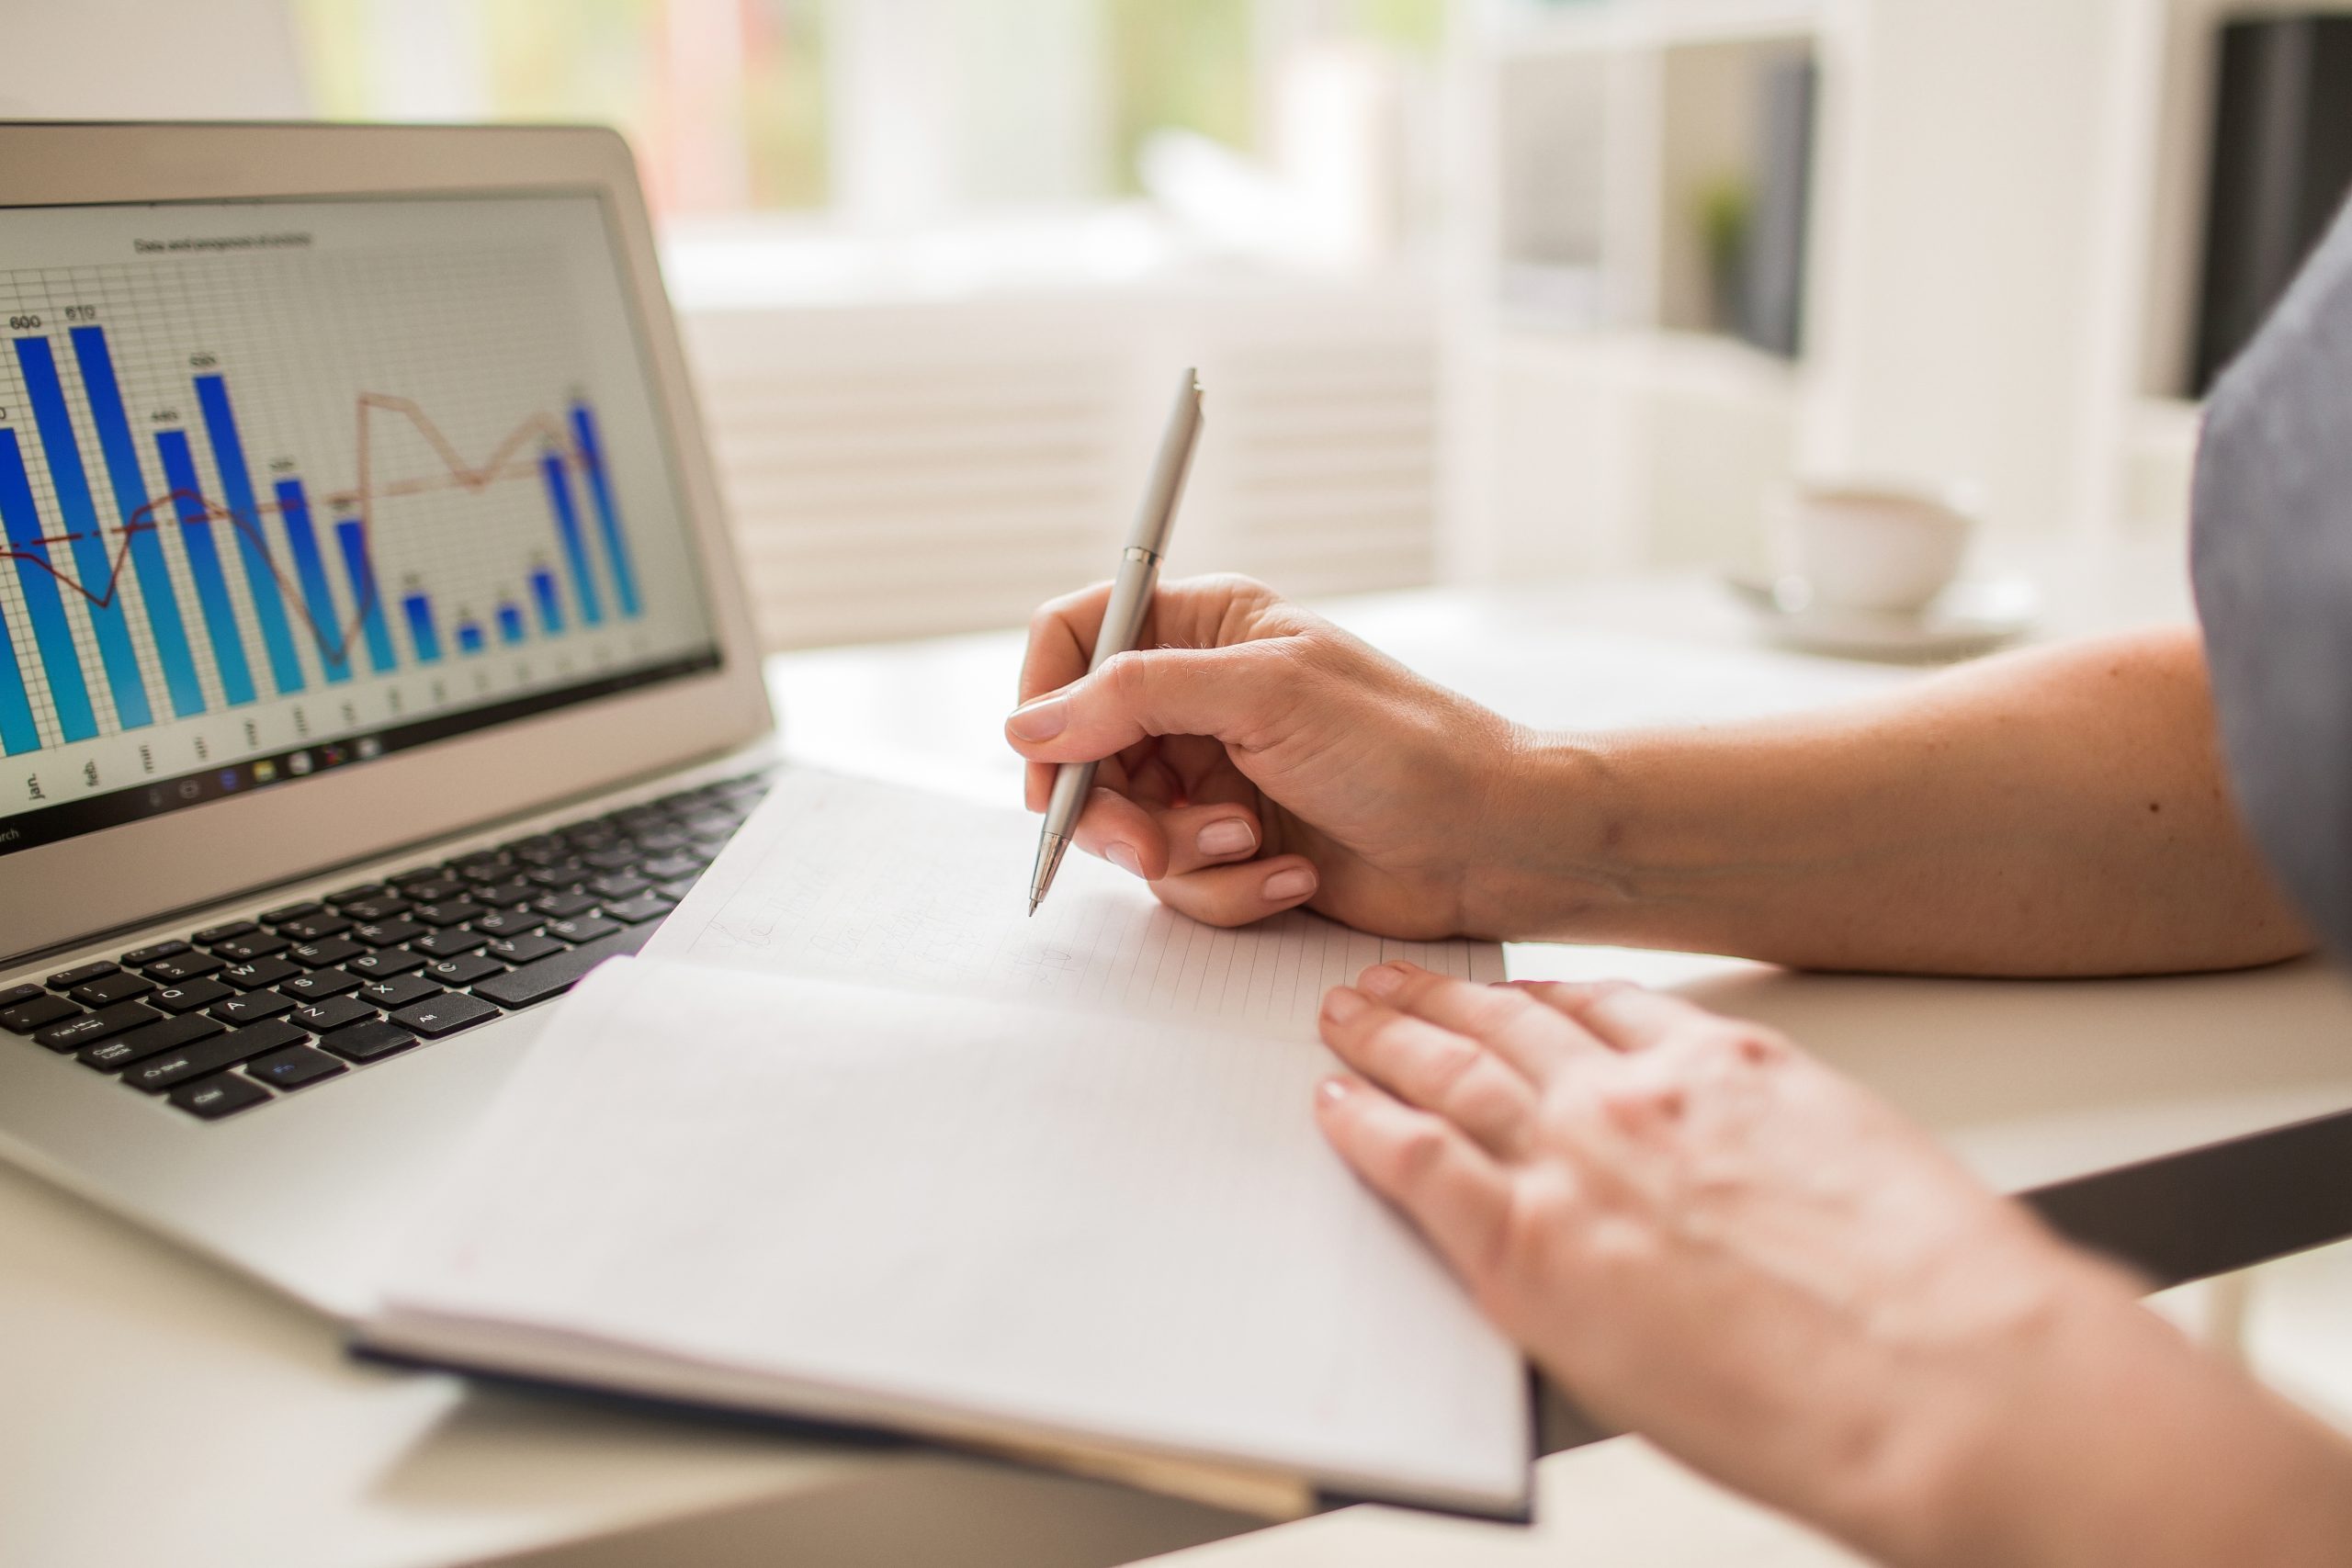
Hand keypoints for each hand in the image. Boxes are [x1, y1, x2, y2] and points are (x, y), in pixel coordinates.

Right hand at [1006, 575, 1521, 935]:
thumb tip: (1028, 724)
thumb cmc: (1405, 747)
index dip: (1045, 696)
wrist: (1490, 842)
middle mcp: (1196, 697)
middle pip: (1080, 748)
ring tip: (1250, 844)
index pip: (1076, 634)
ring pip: (1123, 827)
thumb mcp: (1266, 694)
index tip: (1046, 762)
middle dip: (1110, 808)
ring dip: (1181, 853)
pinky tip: (1292, 875)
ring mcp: (1210, 776)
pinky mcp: (1232, 848)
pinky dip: (1228, 889)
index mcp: (1204, 626)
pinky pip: (1177, 882)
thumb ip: (1136, 696)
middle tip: (1144, 843)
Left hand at [1309, 965, 2351, 1566]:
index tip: (1521, 991)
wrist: (1950, 1376)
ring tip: (1346, 1014)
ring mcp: (1579, 1164)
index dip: (1549, 998)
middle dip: (1445, 998)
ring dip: (1389, 1036)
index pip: (1612, 1009)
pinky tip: (1336, 1104)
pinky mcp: (1530, 1247)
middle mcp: (1641, 1097)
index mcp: (1732, 1067)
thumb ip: (1784, 1160)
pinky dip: (1366, 1127)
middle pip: (1513, 1024)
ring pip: (1452, 1071)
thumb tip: (1771, 1195)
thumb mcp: (1867, 1175)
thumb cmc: (1944, 1298)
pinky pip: (1417, 1162)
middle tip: (1396, 979)